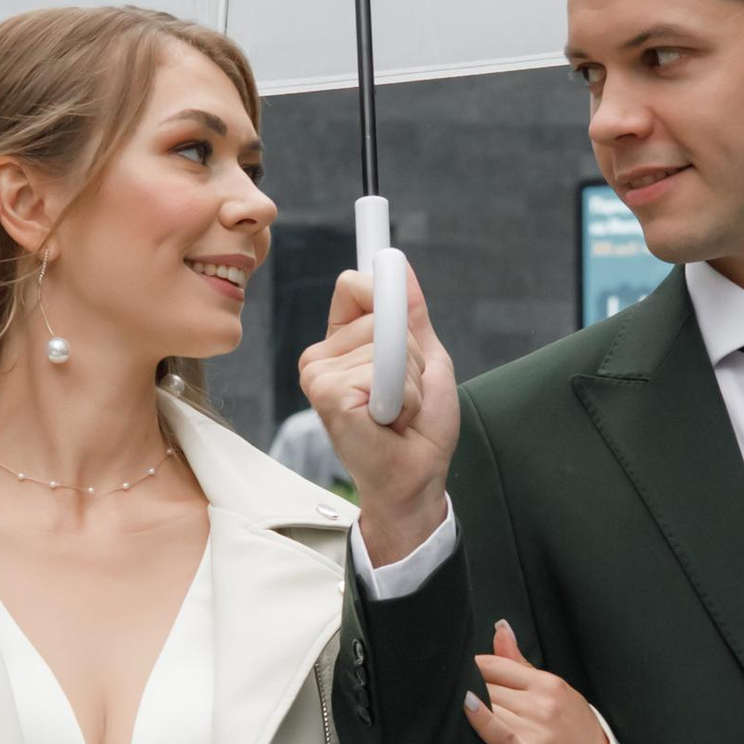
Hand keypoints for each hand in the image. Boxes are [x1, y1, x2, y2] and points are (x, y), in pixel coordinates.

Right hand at [299, 260, 459, 567]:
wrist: (416, 477)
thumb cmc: (419, 428)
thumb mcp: (425, 359)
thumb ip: (411, 315)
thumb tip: (400, 265)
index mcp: (342, 344)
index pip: (354, 287)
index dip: (386, 298)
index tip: (402, 326)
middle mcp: (322, 356)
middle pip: (380, 313)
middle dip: (411, 355)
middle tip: (405, 394)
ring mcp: (318, 374)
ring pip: (384, 344)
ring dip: (409, 381)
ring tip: (397, 412)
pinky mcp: (326, 393)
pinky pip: (380, 369)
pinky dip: (402, 397)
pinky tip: (388, 421)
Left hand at [465, 622, 616, 743]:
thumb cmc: (576, 739)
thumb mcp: (558, 695)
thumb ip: (522, 664)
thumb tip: (501, 628)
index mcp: (551, 685)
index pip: (497, 665)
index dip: (473, 669)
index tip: (460, 676)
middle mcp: (544, 704)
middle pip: (488, 686)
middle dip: (468, 689)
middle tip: (448, 694)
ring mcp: (537, 731)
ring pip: (489, 706)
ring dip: (470, 706)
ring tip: (450, 709)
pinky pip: (500, 734)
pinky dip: (482, 719)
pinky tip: (467, 705)